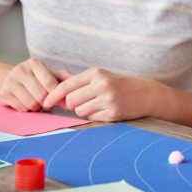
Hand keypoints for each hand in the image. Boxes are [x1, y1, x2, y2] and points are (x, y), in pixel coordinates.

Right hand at [0, 58, 71, 111]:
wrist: (7, 79)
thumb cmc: (33, 78)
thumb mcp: (49, 74)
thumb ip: (64, 77)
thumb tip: (77, 83)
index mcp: (34, 63)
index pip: (50, 83)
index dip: (57, 95)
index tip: (62, 101)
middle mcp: (20, 70)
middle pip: (41, 96)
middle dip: (47, 102)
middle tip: (47, 102)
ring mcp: (10, 82)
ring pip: (31, 104)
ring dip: (37, 107)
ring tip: (36, 101)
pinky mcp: (3, 94)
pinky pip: (22, 109)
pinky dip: (27, 109)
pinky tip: (25, 102)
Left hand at [41, 68, 157, 121]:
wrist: (145, 93)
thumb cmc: (119, 85)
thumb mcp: (100, 77)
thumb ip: (79, 84)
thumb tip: (57, 96)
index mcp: (96, 73)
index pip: (67, 85)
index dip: (53, 95)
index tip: (45, 102)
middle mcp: (101, 85)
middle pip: (71, 100)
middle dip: (71, 105)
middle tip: (81, 103)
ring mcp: (108, 99)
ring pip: (80, 111)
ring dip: (84, 111)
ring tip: (96, 105)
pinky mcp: (113, 113)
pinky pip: (92, 118)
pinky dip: (94, 116)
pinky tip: (105, 110)